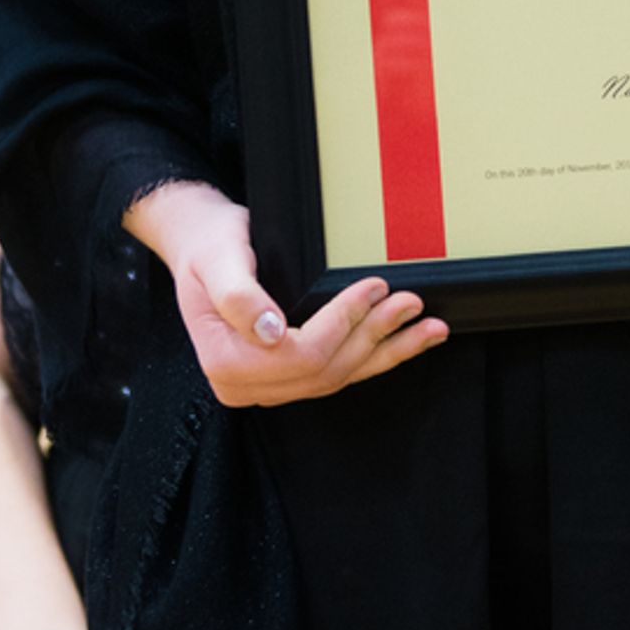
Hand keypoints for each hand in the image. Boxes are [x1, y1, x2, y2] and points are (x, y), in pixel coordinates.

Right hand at [125, 181, 448, 407]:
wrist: (202, 245)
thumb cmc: (209, 248)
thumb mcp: (217, 262)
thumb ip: (238, 296)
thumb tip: (269, 331)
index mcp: (226, 364)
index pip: (300, 356)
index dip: (341, 324)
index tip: (371, 288)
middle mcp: (247, 384)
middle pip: (326, 371)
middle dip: (374, 336)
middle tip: (411, 302)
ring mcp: (269, 383)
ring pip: (340, 376)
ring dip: (388, 352)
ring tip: (428, 328)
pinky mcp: (289, 373)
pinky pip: (338, 371)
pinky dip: (377, 357)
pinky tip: (406, 342)